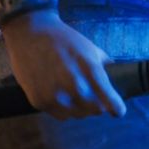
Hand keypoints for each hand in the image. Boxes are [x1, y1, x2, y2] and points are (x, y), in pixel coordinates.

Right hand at [0, 9, 126, 118]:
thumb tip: (116, 77)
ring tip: (77, 97)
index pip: (108, 98)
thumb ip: (104, 64)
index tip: (118, 112)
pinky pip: (59, 115)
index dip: (116, 108)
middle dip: (98, 106)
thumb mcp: (89, 47)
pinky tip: (62, 98)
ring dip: (80, 109)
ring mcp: (54, 94)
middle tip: (95, 99)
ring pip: (76, 115)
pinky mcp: (38, 100)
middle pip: (94, 110)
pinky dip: (63, 110)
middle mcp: (72, 84)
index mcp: (89, 68)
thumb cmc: (63, 39)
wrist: (29, 32)